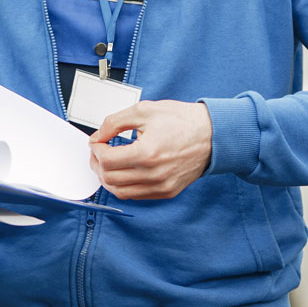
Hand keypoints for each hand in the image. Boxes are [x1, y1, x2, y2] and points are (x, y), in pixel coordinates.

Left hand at [88, 100, 212, 199]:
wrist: (212, 134)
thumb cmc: (182, 120)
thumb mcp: (144, 110)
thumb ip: (114, 122)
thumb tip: (98, 136)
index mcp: (147, 153)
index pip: (107, 160)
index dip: (95, 149)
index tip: (96, 141)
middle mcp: (153, 175)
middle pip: (110, 178)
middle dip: (97, 164)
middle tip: (97, 152)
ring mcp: (161, 187)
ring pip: (120, 192)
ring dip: (107, 178)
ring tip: (107, 163)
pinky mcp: (167, 192)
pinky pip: (136, 196)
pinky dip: (123, 186)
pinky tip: (123, 172)